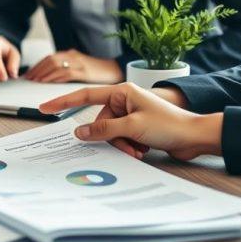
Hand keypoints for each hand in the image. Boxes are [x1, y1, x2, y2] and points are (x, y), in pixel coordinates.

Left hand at [24, 49, 122, 83]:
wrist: (118, 69)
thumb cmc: (100, 73)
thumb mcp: (81, 69)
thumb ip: (68, 73)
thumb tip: (50, 81)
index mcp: (71, 55)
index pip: (49, 58)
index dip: (37, 67)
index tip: (29, 75)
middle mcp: (74, 56)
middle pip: (50, 60)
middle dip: (37, 70)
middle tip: (28, 80)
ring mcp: (79, 62)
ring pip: (55, 65)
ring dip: (43, 74)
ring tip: (35, 82)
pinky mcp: (85, 71)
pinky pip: (66, 72)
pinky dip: (54, 77)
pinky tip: (47, 82)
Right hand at [39, 83, 221, 160]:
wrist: (195, 137)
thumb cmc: (169, 125)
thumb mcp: (132, 127)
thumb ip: (103, 129)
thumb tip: (80, 131)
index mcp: (121, 91)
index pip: (85, 95)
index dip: (63, 101)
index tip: (45, 107)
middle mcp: (124, 100)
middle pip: (100, 121)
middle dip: (111, 137)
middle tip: (129, 146)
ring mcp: (131, 114)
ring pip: (110, 133)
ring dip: (122, 145)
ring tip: (138, 149)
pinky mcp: (137, 127)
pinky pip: (121, 139)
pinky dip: (129, 147)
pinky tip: (142, 149)